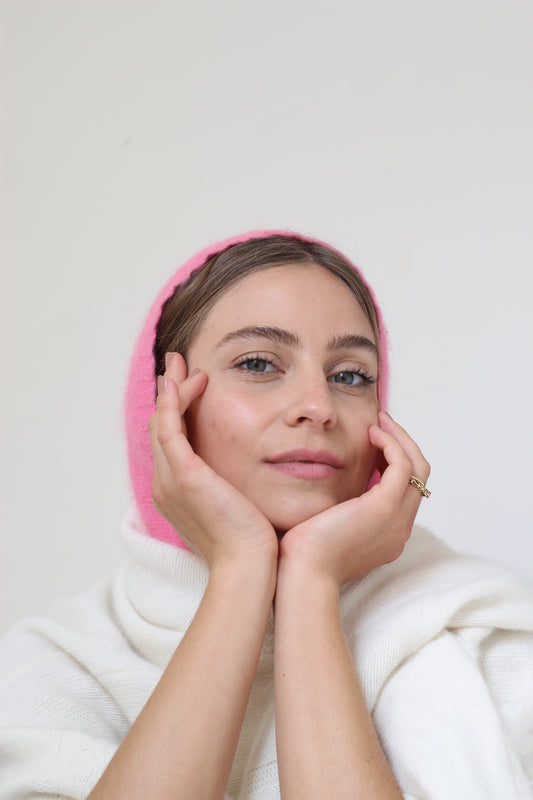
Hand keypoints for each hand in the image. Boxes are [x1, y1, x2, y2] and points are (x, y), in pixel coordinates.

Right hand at [148, 353, 277, 569]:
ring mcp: (170, 480)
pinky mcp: (183, 475)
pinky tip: (191, 382)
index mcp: (177, 493)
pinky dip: (175, 401)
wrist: (249, 568)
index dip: (176, 412)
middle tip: (177, 367)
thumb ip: (238, 486)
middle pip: (159, 428)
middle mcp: (166, 485)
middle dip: (168, 394)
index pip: (170, 443)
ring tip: (182, 364)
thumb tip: (256, 472)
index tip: (190, 388)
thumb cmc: (253, 544)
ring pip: (161, 422)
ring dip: (171, 390)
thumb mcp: (241, 507)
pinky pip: (169, 427)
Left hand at [279, 411, 429, 585]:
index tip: (377, 440)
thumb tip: (332, 490)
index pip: (407, 490)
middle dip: (404, 444)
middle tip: (383, 423)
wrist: (302, 575)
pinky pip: (402, 465)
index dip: (397, 460)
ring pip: (417, 467)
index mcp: (389, 534)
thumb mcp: (329, 528)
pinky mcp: (384, 508)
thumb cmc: (304, 556)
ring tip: (378, 422)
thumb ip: (340, 510)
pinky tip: (371, 433)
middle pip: (420, 476)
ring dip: (400, 438)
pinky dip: (391, 444)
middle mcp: (400, 528)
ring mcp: (396, 519)